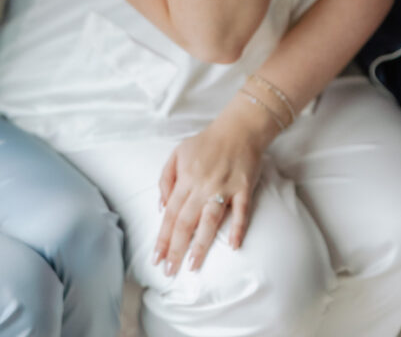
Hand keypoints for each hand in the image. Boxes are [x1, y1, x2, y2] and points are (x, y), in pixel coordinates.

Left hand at [153, 109, 267, 273]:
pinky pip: (242, 211)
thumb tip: (161, 207)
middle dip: (176, 249)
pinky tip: (234, 246)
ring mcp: (224, 187)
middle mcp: (202, 185)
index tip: (156, 258)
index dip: (162, 238)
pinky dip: (238, 228)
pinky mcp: (244, 188)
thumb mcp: (177, 153)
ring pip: (210, 221)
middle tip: (170, 271)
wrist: (239, 128)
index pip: (170, 214)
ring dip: (201, 245)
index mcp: (185, 178)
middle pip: (186, 222)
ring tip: (193, 266)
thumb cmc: (207, 142)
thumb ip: (166, 179)